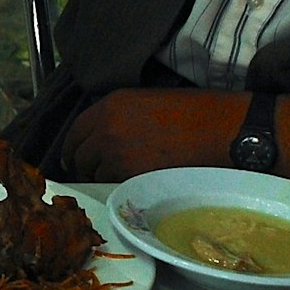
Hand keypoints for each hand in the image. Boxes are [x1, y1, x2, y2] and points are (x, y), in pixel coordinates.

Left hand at [59, 88, 246, 180]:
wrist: (218, 128)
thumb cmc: (192, 112)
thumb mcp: (145, 102)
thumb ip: (118, 117)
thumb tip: (102, 137)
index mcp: (110, 104)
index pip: (75, 131)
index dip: (72, 148)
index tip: (73, 158)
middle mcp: (106, 127)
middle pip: (79, 155)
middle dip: (84, 166)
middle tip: (92, 175)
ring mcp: (115, 152)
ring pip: (94, 173)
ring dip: (101, 178)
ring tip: (118, 180)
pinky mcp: (130, 174)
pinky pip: (112, 186)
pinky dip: (117, 188)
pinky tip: (132, 185)